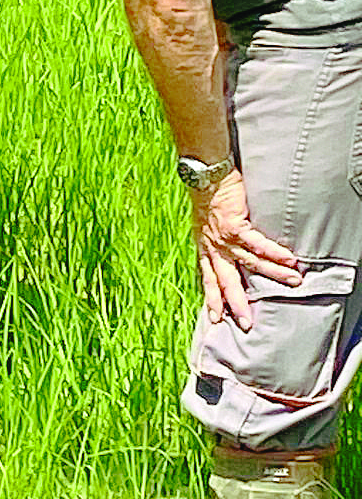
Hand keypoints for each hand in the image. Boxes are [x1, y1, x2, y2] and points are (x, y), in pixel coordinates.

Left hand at [193, 168, 301, 329]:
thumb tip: (225, 247)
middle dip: (235, 303)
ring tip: (294, 282)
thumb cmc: (208, 196)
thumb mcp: (205, 223)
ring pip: (251, 263)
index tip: (215, 319)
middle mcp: (213, 247)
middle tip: (246, 323)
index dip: (212, 298)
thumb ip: (214, 238)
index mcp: (205, 248)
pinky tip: (289, 260)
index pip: (208, 279)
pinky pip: (258, 243)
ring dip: (274, 274)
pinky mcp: (235, 224)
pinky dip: (274, 252)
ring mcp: (224, 237)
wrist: (204, 175)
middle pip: (226, 281)